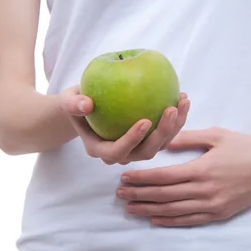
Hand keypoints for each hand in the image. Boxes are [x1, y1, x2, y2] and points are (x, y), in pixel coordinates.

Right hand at [58, 85, 190, 164]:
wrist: (84, 108)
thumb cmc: (75, 103)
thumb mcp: (68, 101)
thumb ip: (73, 103)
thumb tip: (86, 104)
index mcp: (100, 149)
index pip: (117, 151)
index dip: (132, 140)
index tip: (145, 121)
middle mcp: (121, 153)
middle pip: (145, 152)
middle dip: (161, 133)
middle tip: (171, 109)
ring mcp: (136, 148)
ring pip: (160, 145)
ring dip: (175, 126)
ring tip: (182, 102)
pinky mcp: (148, 139)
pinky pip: (165, 133)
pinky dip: (176, 118)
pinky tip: (182, 97)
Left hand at [116, 127, 250, 225]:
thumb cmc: (247, 147)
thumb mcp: (218, 135)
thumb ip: (189, 138)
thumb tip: (165, 141)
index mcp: (202, 169)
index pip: (163, 177)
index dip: (142, 178)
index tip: (124, 177)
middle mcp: (204, 191)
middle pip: (164, 195)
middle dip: (139, 195)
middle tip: (119, 194)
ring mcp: (212, 205)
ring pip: (173, 210)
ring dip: (149, 210)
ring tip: (130, 208)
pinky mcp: (220, 214)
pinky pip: (190, 220)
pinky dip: (171, 221)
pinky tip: (156, 219)